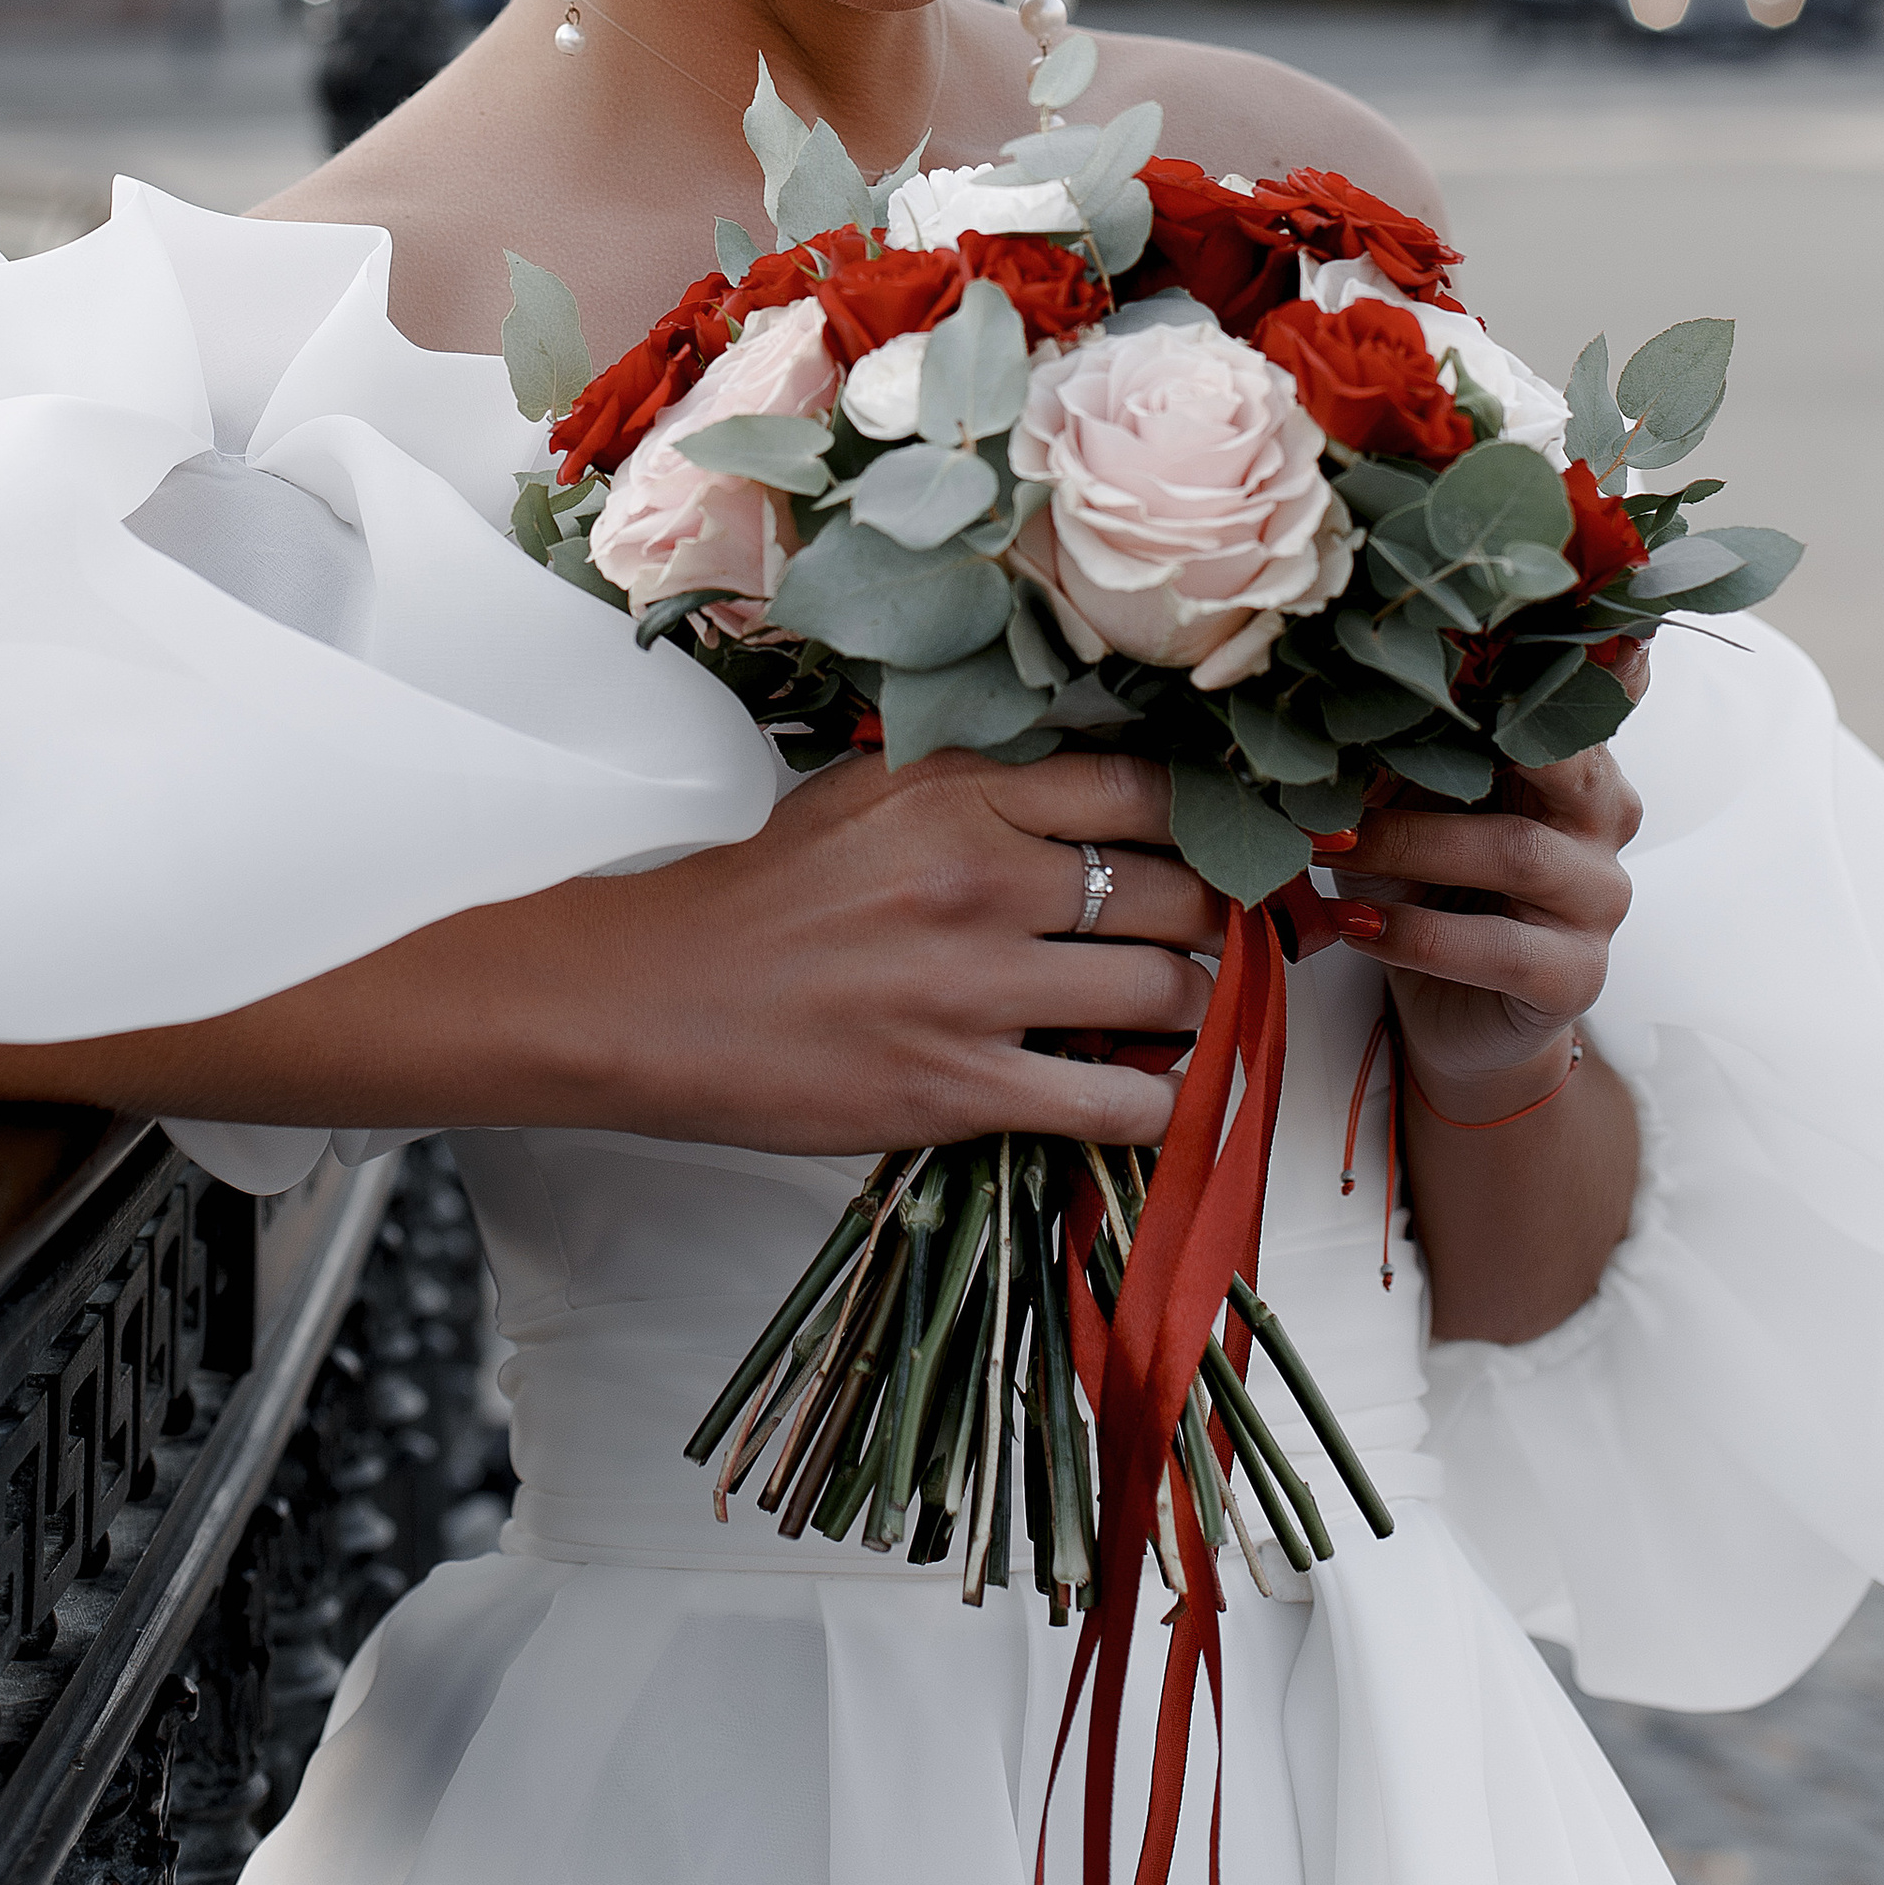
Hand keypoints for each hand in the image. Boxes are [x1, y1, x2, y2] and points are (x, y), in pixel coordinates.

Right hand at [545, 746, 1219, 1154]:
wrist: (661, 997)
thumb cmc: (766, 892)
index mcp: (960, 792)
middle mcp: (981, 877)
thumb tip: (1089, 786)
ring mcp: (976, 988)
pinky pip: (1114, 1101)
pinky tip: (1159, 1093)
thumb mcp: (869, 792)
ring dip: (1195, 1005)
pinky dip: (1158, 1102)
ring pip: (1162, 992)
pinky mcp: (962, 1088)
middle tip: (1214, 933)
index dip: (1204, 821)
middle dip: (1210, 918)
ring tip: (1184, 1007)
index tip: (1222, 843)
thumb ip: (977, 781)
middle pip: (1170, 891)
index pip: (1139, 790)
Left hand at [1332, 646, 1648, 1121]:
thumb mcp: (1411, 800)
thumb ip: (1405, 747)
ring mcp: (1599, 900)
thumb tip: (1329, 688)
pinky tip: (1355, 924)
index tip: (1465, 629)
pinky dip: (1417, 932)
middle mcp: (1604, 817)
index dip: (1529, 658)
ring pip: (1515, 853)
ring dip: (1407, 845)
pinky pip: (1500, 949)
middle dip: (1445, 748)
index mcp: (1573, 755)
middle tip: (1344, 746)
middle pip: (1558, 758)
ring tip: (1326, 844)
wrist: (1451, 1007)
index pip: (1568, 692)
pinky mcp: (1575, 976)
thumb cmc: (1428, 881)